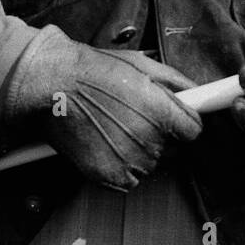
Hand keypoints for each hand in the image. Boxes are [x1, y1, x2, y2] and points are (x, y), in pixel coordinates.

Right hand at [5, 25, 201, 190]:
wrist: (50, 85)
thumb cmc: (91, 70)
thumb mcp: (140, 64)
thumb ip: (174, 82)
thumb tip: (195, 91)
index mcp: (162, 114)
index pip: (194, 131)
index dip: (183, 122)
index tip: (173, 117)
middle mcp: (150, 142)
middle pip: (174, 149)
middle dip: (162, 135)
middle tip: (135, 117)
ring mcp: (129, 162)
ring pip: (151, 164)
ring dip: (141, 151)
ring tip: (115, 127)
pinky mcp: (108, 176)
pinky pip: (130, 179)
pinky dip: (122, 166)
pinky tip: (107, 143)